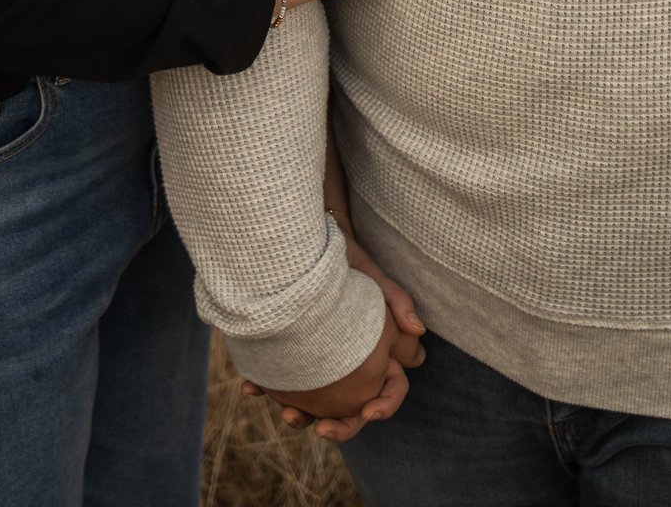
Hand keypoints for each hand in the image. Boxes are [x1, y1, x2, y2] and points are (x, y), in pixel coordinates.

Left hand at [243, 240, 425, 441]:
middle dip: (339, 426)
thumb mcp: (369, 273)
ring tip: (287, 412)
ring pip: (315, 405)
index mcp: (376, 352)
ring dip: (302, 416)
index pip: (389, 389)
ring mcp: (319, 364)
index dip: (383, 406)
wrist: (304, 242)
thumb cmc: (345, 256)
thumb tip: (418, 329)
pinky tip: (252, 388)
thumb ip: (395, 298)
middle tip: (322, 429)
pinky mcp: (291, 354)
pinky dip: (266, 388)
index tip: (368, 412)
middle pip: (352, 410)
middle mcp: (349, 364)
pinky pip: (279, 380)